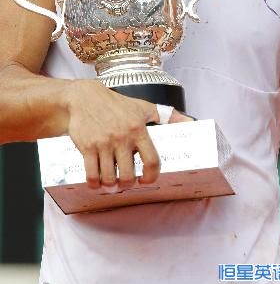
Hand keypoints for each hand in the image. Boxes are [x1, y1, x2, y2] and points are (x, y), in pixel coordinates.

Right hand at [65, 80, 190, 188]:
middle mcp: (122, 138)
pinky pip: (91, 175)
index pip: (152, 160)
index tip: (146, 180)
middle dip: (127, 184)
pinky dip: (94, 184)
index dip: (151, 176)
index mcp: (139, 129)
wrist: (85, 98)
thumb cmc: (117, 104)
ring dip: (111, 186)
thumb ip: (167, 116)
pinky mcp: (87, 147)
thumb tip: (189, 122)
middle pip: (128, 175)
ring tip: (111, 183)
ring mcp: (104, 144)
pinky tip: (97, 182)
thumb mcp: (144, 107)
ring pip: (109, 178)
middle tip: (126, 182)